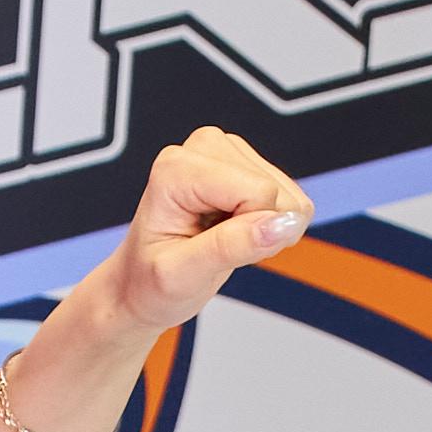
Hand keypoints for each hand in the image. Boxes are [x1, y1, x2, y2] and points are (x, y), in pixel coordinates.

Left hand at [98, 128, 312, 336]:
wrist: (140, 284)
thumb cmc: (151, 282)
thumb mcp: (182, 276)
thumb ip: (232, 247)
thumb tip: (285, 223)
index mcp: (177, 168)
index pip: (257, 193)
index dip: (248, 234)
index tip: (212, 251)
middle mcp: (202, 147)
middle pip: (274, 190)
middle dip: (256, 231)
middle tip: (215, 248)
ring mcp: (226, 151)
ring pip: (288, 194)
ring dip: (262, 229)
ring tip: (220, 239)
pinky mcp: (246, 163)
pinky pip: (291, 197)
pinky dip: (269, 224)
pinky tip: (233, 229)